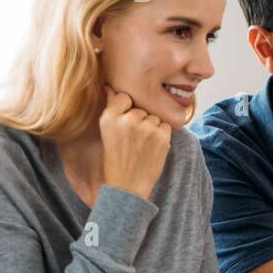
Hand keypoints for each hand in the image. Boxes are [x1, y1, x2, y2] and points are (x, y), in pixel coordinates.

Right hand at [99, 85, 170, 200]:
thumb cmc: (116, 159)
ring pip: (154, 117)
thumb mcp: (107, 133)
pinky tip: (151, 148)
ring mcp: (147, 128)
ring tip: (141, 145)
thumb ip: (111, 108)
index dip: (126, 110)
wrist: (127, 186)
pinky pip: (165, 126)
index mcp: (109, 118)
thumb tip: (110, 86)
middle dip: (140, 121)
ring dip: (151, 128)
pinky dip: (161, 135)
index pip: (125, 97)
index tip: (124, 125)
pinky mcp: (162, 136)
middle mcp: (128, 120)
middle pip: (141, 108)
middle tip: (132, 141)